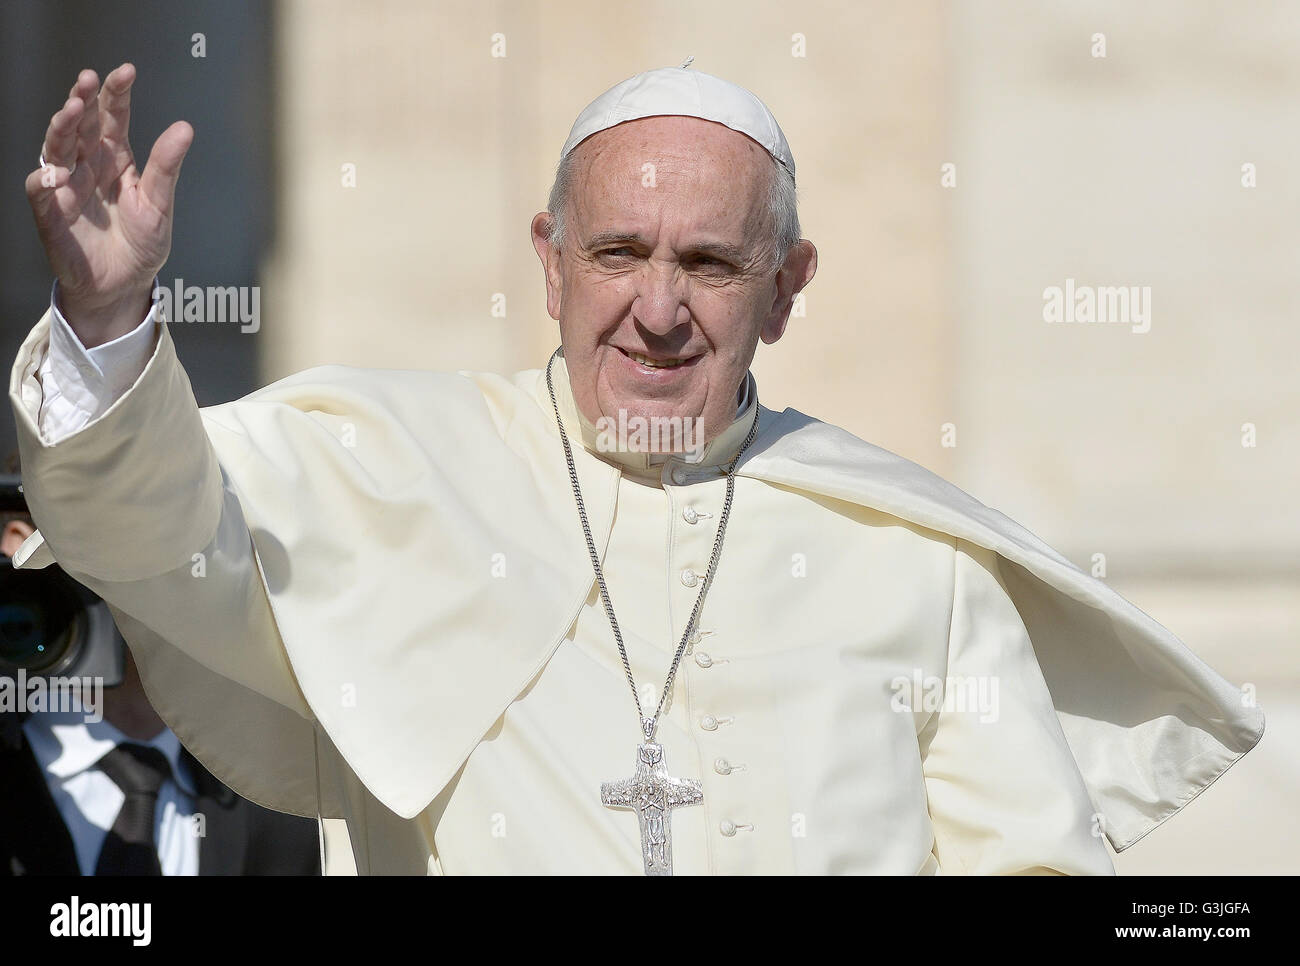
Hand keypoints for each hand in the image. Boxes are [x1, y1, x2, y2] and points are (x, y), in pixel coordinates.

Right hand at [25, 64, 192, 346]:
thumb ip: (167, 166)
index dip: (115, 95)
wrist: (125, 285)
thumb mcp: (160, 203)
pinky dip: (45, 182)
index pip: (111, 119)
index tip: (125, 71)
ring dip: (61, 129)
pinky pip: (41, 192)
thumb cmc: (142, 244)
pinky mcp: (52, 213)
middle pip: (79, 126)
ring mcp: (66, 187)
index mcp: (115, 160)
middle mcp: (87, 166)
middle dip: (81, 101)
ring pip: (56, 149)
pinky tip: (56, 174)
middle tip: (87, 81)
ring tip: (71, 111)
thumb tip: (185, 127)